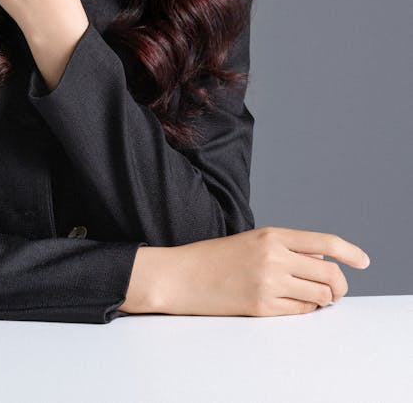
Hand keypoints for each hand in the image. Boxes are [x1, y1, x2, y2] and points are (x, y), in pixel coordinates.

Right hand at [148, 226, 369, 316]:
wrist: (182, 276)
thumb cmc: (215, 258)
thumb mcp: (253, 241)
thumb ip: (285, 248)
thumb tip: (322, 263)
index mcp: (272, 235)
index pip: (324, 242)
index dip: (350, 252)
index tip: (363, 261)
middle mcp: (274, 257)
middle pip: (328, 273)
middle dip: (339, 285)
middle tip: (336, 290)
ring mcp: (269, 283)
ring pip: (319, 295)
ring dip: (324, 299)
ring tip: (314, 297)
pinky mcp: (262, 307)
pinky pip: (301, 311)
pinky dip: (306, 309)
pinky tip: (295, 304)